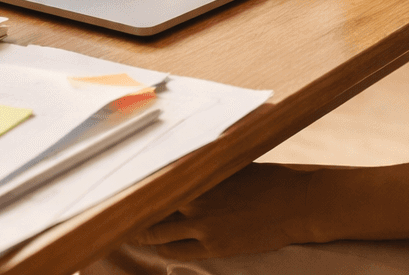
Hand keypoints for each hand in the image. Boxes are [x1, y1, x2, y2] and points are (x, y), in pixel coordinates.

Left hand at [135, 163, 321, 259]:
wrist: (297, 204)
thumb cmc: (268, 178)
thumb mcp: (235, 164)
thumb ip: (208, 165)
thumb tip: (186, 157)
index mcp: (200, 175)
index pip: (154, 180)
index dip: (133, 183)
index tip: (117, 181)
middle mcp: (196, 200)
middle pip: (148, 209)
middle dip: (129, 211)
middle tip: (111, 210)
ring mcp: (204, 226)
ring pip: (155, 234)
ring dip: (140, 232)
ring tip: (128, 229)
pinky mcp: (214, 246)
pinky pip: (174, 251)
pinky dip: (161, 248)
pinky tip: (158, 244)